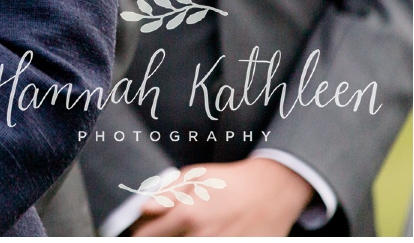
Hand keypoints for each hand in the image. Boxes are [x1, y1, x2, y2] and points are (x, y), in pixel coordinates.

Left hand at [130, 158, 312, 235]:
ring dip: (181, 240)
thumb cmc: (230, 182)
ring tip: (190, 229)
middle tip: (167, 228)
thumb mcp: (194, 176)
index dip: (140, 233)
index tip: (144, 228)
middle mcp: (203, 237)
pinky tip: (205, 234)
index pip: (146, 237)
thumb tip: (143, 210)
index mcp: (188, 215)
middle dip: (161, 238)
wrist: (273, 192)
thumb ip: (165, 195)